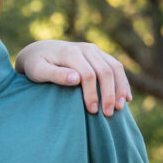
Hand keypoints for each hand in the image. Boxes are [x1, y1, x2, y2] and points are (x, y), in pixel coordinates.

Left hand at [15, 40, 130, 115]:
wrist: (39, 51)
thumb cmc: (36, 65)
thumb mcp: (38, 71)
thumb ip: (55, 75)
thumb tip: (76, 79)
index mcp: (70, 52)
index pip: (88, 74)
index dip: (92, 94)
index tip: (92, 111)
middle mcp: (85, 48)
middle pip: (105, 71)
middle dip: (109, 94)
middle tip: (108, 114)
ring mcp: (94, 50)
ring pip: (115, 67)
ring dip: (120, 88)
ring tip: (119, 108)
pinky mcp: (99, 54)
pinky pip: (116, 66)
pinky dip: (123, 82)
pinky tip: (126, 98)